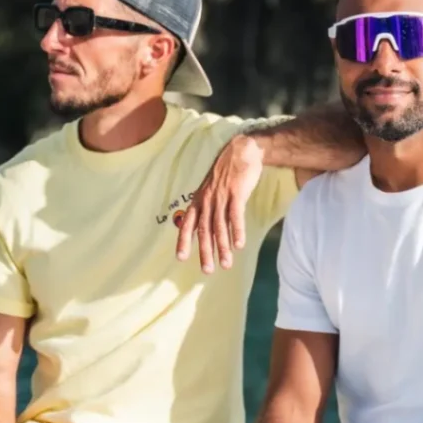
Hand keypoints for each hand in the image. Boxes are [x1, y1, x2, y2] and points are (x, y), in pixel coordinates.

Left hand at [176, 135, 263, 272]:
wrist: (241, 151)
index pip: (187, 224)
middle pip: (204, 230)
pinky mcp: (236, 193)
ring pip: (220, 227)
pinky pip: (235, 216)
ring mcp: (221, 197)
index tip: (181, 258)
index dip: (183, 241)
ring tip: (226, 264)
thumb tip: (209, 228)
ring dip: (223, 247)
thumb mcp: (211, 189)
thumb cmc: (228, 173)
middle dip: (205, 252)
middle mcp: (207, 200)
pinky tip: (239, 245)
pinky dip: (237, 231)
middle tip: (207, 270)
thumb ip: (209, 207)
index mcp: (199, 200)